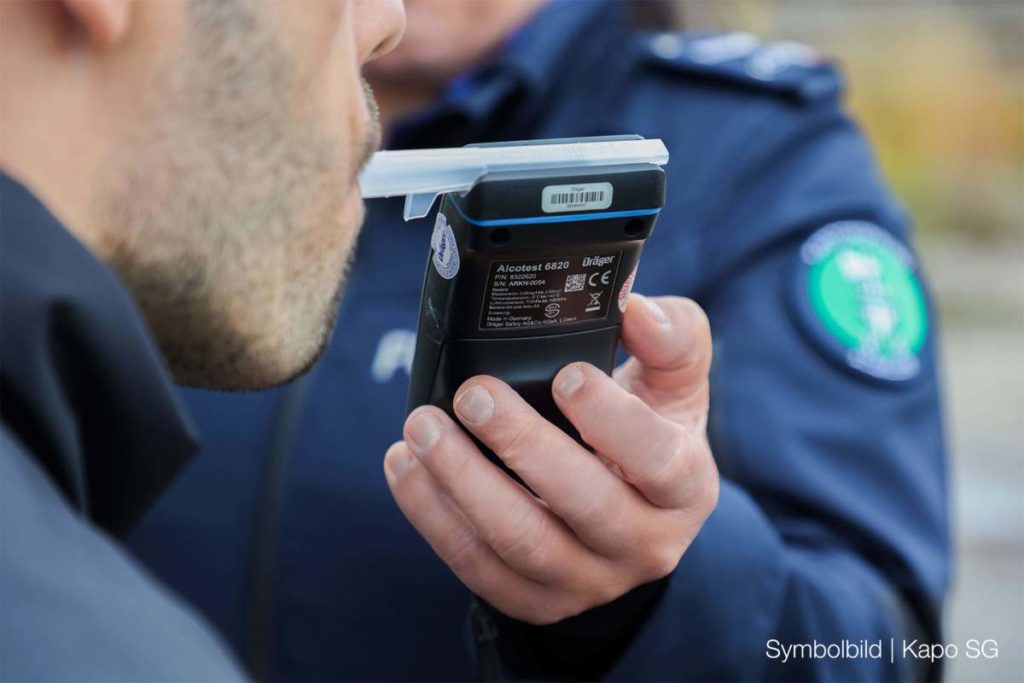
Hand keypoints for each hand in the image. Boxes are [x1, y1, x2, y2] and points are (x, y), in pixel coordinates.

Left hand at [383, 295, 718, 624]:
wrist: (628, 508)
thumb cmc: (648, 427)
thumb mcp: (675, 382)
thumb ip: (670, 336)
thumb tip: (633, 309)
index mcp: (686, 487)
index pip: (659, 460)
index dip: (612, 420)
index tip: (566, 375)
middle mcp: (646, 545)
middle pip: (585, 505)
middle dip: (521, 446)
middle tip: (473, 394)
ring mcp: (588, 580)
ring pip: (521, 542)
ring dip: (462, 481)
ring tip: (422, 426)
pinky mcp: (535, 601)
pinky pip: (476, 567)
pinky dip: (433, 515)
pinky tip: (406, 464)